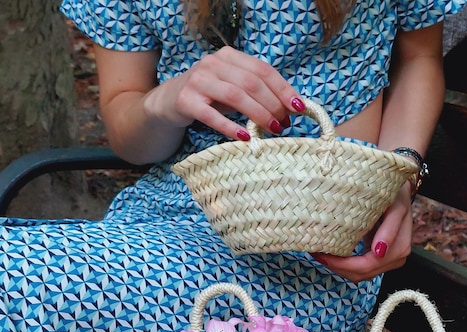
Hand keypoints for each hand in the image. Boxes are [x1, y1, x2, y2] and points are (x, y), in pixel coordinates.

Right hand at [144, 46, 303, 139]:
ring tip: (273, 129)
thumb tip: (289, 108)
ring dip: (258, 114)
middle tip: (285, 123)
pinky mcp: (186, 101)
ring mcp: (198, 81)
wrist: (166, 103)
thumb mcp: (232, 89)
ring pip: (236, 96)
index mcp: (228, 57)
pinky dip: (231, 127)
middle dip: (273, 105)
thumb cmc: (208, 98)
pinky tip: (244, 137)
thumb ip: (256, 93)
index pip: (263, 70)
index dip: (283, 89)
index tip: (298, 107)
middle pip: (252, 83)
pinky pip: (212, 116)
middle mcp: (213, 64)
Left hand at [312, 182, 413, 282]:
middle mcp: (394, 259)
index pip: (366, 266)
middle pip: (360, 274)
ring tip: (319, 254)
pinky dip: (343, 265)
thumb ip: (390, 228)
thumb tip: (379, 252)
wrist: (401, 194)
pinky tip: (330, 255)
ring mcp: (387, 262)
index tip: (322, 253)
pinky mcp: (379, 260)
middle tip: (314, 253)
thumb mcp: (395, 206)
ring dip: (338, 268)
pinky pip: (359, 269)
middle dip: (336, 267)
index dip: (342, 264)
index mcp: (398, 249)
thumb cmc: (396, 196)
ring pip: (358, 275)